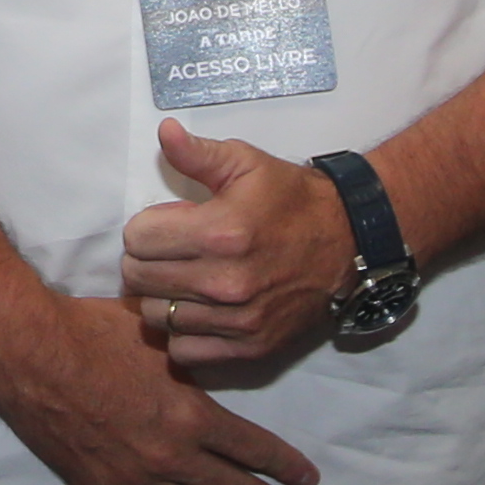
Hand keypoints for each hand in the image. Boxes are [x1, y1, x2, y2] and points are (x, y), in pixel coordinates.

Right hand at [0, 288, 321, 484]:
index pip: (252, 448)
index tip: (307, 480)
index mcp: (190, 414)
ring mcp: (137, 479)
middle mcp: (171, 455)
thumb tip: (215, 351)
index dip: (284, 465)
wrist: (28, 355)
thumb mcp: (157, 337)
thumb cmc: (90, 332)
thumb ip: (191, 358)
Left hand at [115, 121, 353, 369]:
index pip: (137, 240)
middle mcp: (225, 282)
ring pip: (156, 318)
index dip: (145, 227)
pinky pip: (184, 351)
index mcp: (221, 232)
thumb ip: (198, 154)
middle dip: (146, 260)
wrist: (347, 242)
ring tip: (182, 280)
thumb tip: (164, 133)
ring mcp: (237, 320)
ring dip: (161, 298)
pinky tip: (197, 311)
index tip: (165, 224)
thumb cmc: (292, 200)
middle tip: (169, 251)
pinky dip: (182, 334)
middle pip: (139, 280)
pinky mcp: (249, 347)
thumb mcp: (247, 163)